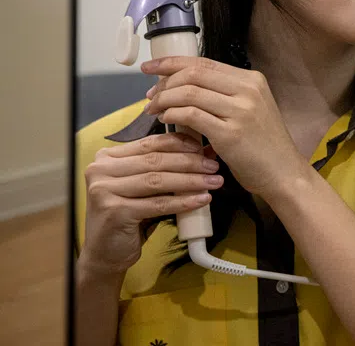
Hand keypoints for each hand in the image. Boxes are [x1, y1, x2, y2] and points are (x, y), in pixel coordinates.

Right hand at [79, 132, 219, 276]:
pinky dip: (182, 202)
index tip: (203, 147)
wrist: (105, 252)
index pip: (150, 143)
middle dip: (189, 162)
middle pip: (155, 160)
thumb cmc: (128, 214)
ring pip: (157, 180)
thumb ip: (164, 167)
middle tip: (213, 166)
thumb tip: (204, 152)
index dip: (179, 144)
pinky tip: (201, 200)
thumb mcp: (143, 185)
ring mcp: (104, 190)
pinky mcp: (114, 211)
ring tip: (213, 182)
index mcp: (108, 157)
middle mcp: (101, 170)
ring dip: (190, 181)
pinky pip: (157, 204)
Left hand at [141, 56, 308, 197]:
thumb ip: (225, 94)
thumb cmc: (263, 144)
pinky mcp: (230, 133)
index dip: (172, 62)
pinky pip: (191, 115)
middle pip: (194, 73)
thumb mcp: (250, 109)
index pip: (204, 62)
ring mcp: (241, 111)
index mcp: (252, 80)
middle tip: (151, 95)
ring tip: (154, 110)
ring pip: (189, 92)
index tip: (150, 67)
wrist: (283, 172)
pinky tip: (166, 120)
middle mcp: (248, 90)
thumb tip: (184, 85)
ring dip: (164, 99)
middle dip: (164, 82)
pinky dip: (173, 115)